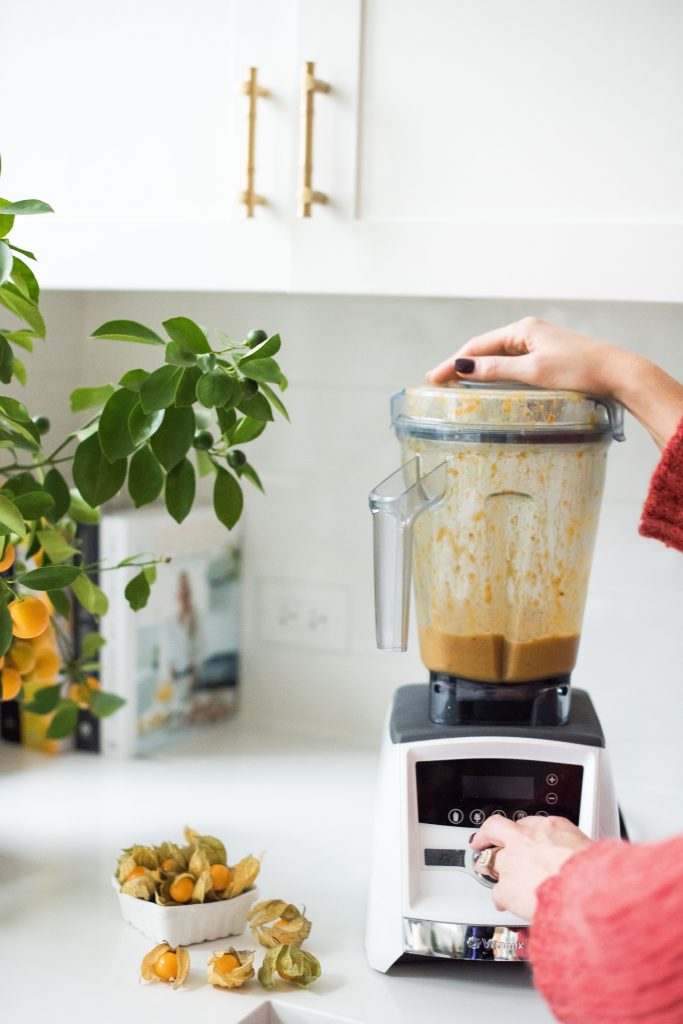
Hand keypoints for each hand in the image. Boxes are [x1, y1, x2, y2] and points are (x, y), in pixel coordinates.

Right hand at [426, 316, 636, 396]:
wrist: (619, 374)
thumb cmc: (580, 370)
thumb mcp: (534, 371)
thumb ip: (497, 370)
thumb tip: (463, 367)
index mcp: (523, 329)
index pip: (477, 346)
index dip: (453, 362)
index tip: (432, 378)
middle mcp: (529, 332)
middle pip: (485, 349)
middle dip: (460, 364)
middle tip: (437, 381)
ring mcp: (539, 343)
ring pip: (498, 356)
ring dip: (476, 368)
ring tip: (455, 383)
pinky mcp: (548, 356)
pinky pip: (512, 362)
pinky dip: (494, 371)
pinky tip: (489, 382)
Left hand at [470, 814, 592, 921]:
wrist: (587, 892)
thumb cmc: (593, 874)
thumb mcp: (585, 847)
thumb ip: (569, 846)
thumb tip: (570, 854)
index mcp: (548, 827)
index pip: (526, 823)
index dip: (519, 832)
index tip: (517, 836)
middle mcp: (525, 840)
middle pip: (495, 828)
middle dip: (485, 835)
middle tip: (480, 840)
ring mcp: (512, 862)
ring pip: (492, 860)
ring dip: (491, 868)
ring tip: (488, 873)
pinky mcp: (506, 887)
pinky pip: (496, 892)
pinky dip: (500, 899)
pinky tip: (503, 904)